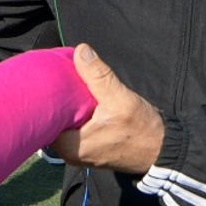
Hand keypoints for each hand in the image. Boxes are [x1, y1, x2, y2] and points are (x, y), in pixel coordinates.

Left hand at [48, 44, 165, 173]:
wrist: (164, 150)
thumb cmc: (142, 129)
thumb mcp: (120, 98)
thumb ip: (98, 76)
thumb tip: (80, 51)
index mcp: (69, 146)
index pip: (41, 120)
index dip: (42, 100)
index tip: (45, 82)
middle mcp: (69, 154)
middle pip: (51, 122)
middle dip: (54, 102)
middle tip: (56, 80)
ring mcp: (79, 153)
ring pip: (64, 125)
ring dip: (67, 108)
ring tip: (66, 87)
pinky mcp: (89, 150)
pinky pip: (75, 130)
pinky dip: (76, 115)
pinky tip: (80, 100)